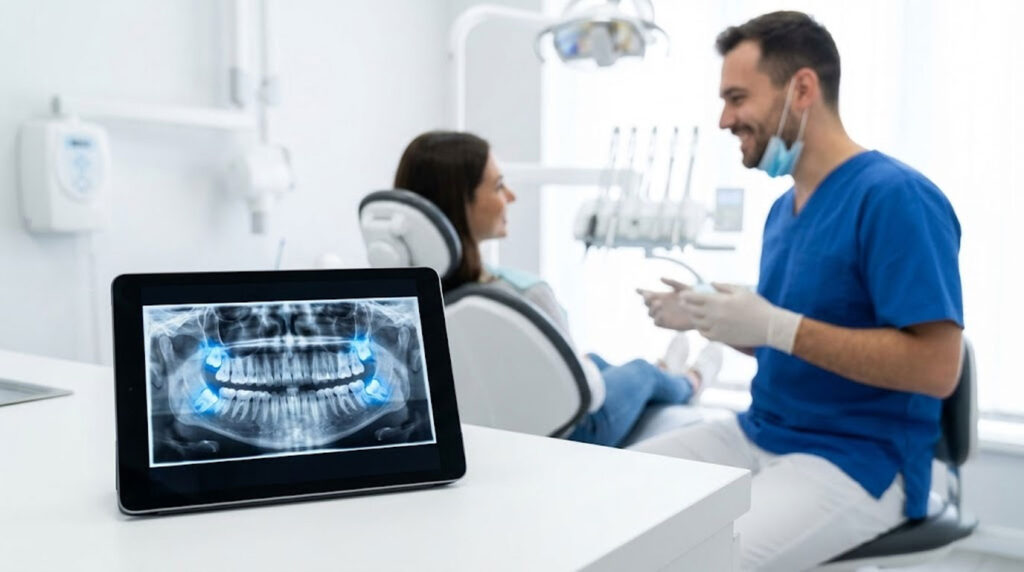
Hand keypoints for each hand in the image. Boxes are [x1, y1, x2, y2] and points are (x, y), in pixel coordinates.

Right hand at [637, 277, 695, 330]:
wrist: (702, 313)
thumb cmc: (694, 298)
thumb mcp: (685, 288)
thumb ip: (673, 282)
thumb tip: (660, 278)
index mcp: (663, 296)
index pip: (648, 294)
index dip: (641, 292)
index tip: (638, 289)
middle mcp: (660, 306)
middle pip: (647, 304)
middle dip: (646, 299)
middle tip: (650, 296)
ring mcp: (663, 316)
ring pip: (650, 313)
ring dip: (652, 308)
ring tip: (659, 303)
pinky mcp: (667, 324)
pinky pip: (657, 322)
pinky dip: (657, 318)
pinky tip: (661, 313)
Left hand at [681, 283, 802, 353]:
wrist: (769, 327)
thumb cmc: (757, 306)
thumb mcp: (741, 291)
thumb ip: (724, 287)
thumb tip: (711, 284)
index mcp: (717, 302)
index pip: (693, 298)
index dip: (685, 295)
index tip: (683, 294)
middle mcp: (713, 315)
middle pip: (691, 310)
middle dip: (686, 305)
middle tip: (684, 303)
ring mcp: (716, 328)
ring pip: (696, 323)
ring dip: (693, 317)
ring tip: (693, 313)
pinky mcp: (721, 338)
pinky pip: (704, 334)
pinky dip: (701, 329)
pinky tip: (703, 325)